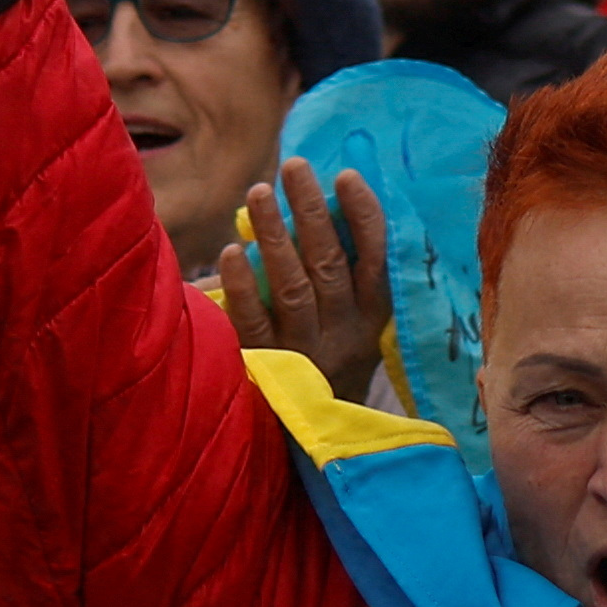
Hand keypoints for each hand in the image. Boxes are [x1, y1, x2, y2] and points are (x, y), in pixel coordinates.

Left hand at [214, 156, 397, 406]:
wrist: (313, 440)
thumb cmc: (329, 358)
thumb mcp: (353, 321)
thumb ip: (344, 270)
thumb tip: (320, 201)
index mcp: (372, 317)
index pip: (376, 259)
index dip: (364, 216)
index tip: (347, 176)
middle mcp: (344, 334)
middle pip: (329, 264)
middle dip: (312, 211)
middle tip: (294, 167)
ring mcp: (306, 354)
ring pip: (293, 288)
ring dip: (275, 236)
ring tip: (259, 191)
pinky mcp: (269, 370)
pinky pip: (255, 324)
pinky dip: (242, 288)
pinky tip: (231, 253)